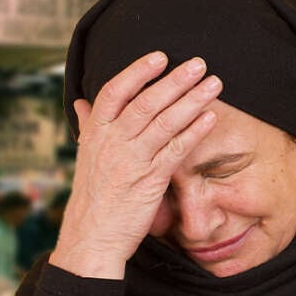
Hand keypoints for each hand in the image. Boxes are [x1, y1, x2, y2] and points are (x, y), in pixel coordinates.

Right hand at [50, 51, 221, 279]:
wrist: (91, 238)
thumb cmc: (92, 197)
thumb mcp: (85, 156)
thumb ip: (87, 126)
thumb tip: (81, 101)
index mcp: (95, 133)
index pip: (114, 92)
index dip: (137, 72)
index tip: (159, 57)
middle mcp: (112, 142)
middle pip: (146, 102)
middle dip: (175, 80)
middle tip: (199, 63)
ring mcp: (131, 160)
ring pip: (164, 122)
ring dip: (192, 100)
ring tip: (214, 84)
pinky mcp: (150, 181)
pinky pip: (176, 151)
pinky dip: (194, 133)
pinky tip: (210, 119)